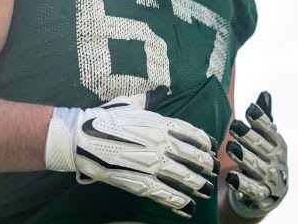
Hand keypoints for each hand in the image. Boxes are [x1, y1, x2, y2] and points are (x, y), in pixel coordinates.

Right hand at [45, 86, 219, 217]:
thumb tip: (165, 89)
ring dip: (198, 185)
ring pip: (183, 177)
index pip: (191, 132)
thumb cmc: (105, 117)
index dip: (204, 141)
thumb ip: (151, 98)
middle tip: (215, 170)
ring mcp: (152, 164)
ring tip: (207, 190)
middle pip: (192, 156)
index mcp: (159, 123)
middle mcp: (160, 143)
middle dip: (207, 164)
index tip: (212, 146)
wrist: (82, 138)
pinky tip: (189, 208)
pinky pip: (165, 195)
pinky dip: (179, 203)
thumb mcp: (131, 102)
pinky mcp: (140, 182)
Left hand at [225, 91, 287, 218]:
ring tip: (231, 148)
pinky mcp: (262, 195)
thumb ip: (263, 117)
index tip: (248, 110)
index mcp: (279, 144)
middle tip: (234, 126)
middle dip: (248, 136)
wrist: (270, 192)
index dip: (260, 120)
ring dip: (245, 157)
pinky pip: (252, 190)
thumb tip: (264, 92)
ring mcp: (270, 179)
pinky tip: (230, 178)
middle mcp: (277, 161)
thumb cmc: (264, 158)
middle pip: (262, 147)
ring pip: (257, 167)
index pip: (270, 130)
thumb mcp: (266, 139)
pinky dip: (242, 184)